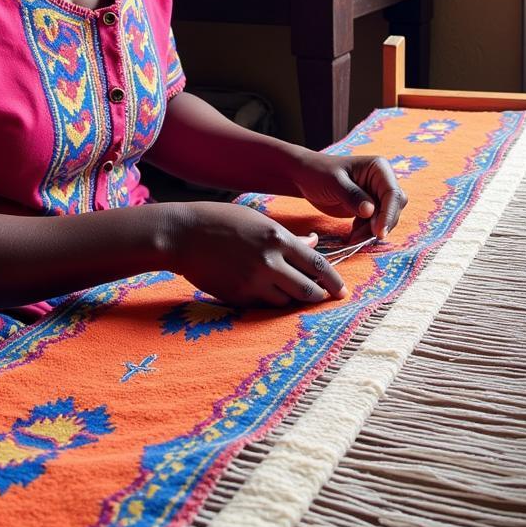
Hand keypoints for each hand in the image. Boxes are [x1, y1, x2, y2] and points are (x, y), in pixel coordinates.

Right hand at [172, 202, 346, 307]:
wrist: (183, 235)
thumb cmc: (221, 221)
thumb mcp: (258, 220)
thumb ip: (288, 237)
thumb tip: (313, 244)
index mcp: (277, 238)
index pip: (318, 264)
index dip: (334, 280)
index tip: (342, 290)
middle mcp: (269, 261)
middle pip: (308, 289)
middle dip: (319, 296)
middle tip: (324, 298)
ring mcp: (253, 281)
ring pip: (287, 302)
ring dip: (294, 300)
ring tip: (294, 295)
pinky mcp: (238, 296)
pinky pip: (263, 306)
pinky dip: (271, 302)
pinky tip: (269, 295)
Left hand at [292, 152, 407, 240]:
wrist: (304, 177)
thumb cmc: (318, 173)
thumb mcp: (334, 183)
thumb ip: (352, 196)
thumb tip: (371, 211)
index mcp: (378, 168)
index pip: (393, 193)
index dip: (389, 214)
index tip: (379, 232)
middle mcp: (381, 181)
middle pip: (394, 207)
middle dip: (381, 224)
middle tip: (361, 236)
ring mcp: (375, 195)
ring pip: (385, 218)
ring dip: (371, 231)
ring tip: (353, 237)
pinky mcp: (368, 208)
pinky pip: (374, 224)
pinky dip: (365, 232)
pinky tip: (352, 234)